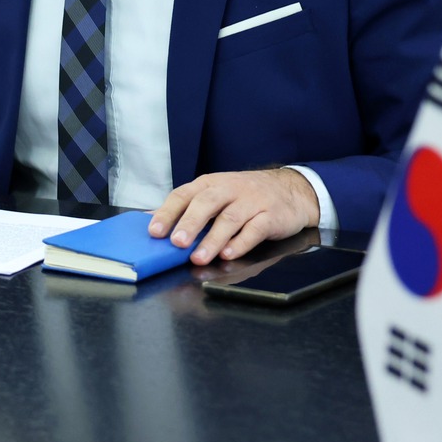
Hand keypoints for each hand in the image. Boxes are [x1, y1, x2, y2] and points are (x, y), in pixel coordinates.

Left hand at [148, 168, 319, 264]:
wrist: (291, 190)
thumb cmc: (245, 195)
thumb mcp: (215, 194)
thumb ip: (187, 207)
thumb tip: (150, 219)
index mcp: (209, 184)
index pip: (184, 195)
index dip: (168, 213)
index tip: (154, 231)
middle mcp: (229, 190)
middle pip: (206, 204)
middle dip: (189, 223)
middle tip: (177, 243)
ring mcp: (251, 202)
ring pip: (230, 219)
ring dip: (213, 240)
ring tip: (199, 257)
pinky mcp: (271, 216)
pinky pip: (255, 229)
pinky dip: (241, 243)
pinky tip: (228, 255)